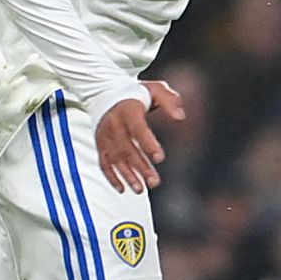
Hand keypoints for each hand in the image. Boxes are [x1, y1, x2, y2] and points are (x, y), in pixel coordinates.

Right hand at [95, 80, 185, 194]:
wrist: (107, 92)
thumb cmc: (138, 93)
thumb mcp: (156, 89)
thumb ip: (170, 101)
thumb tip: (180, 117)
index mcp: (128, 109)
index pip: (138, 129)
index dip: (148, 144)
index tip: (160, 158)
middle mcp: (114, 123)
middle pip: (127, 148)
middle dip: (140, 167)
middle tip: (154, 182)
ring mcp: (105, 135)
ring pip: (115, 158)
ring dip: (127, 175)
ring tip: (140, 190)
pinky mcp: (100, 143)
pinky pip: (103, 162)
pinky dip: (111, 176)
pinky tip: (122, 189)